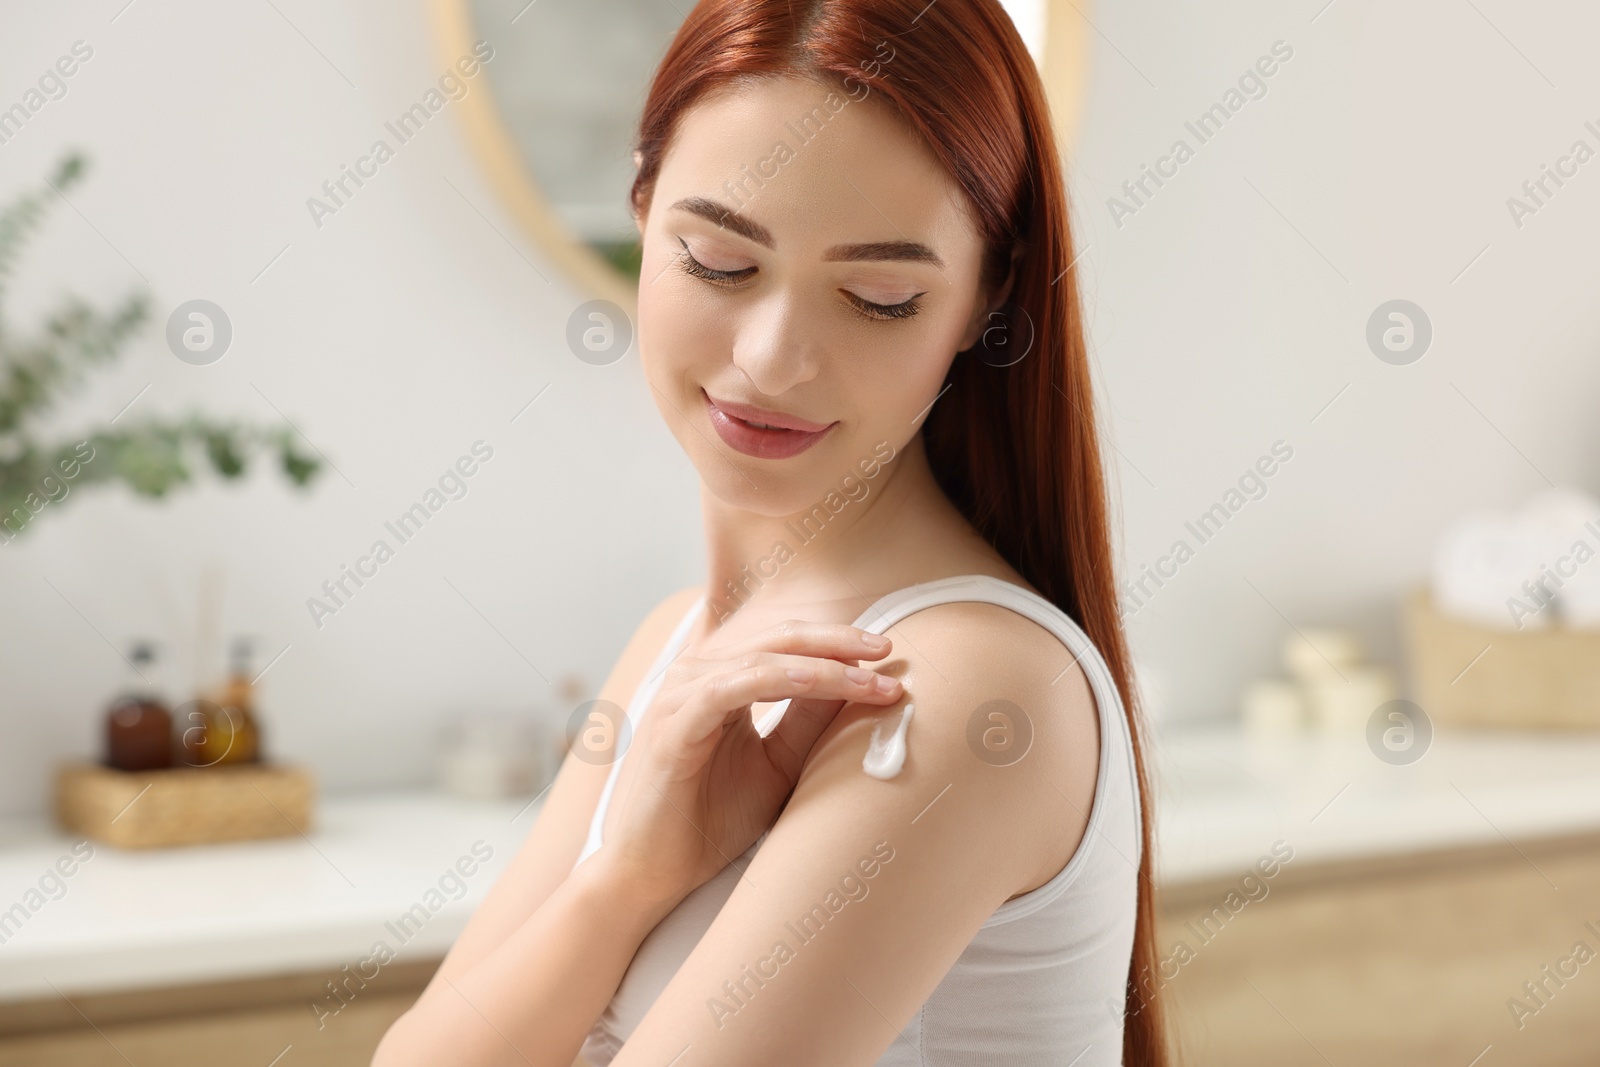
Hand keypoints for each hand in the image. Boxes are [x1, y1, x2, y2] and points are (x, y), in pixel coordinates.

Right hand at [599, 617, 902, 908]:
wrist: (656, 872)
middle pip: (778, 638)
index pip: (787, 644)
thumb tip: (860, 682)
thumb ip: (809, 722)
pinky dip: (779, 681)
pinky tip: (818, 683)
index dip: (838, 645)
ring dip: (822, 667)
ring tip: (868, 679)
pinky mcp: (673, 725)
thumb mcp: (779, 765)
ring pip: (763, 661)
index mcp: (721, 679)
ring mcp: (680, 696)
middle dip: (838, 643)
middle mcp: (697, 675)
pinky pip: (731, 689)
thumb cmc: (712, 820)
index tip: (888, 657)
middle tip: (887, 650)